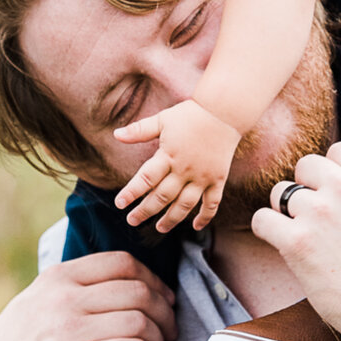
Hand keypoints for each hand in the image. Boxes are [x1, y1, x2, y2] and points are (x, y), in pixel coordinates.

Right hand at [0, 250, 176, 340]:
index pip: (122, 263)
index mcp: (57, 278)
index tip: (164, 301)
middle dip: (165, 312)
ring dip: (158, 337)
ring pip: (137, 320)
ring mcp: (63, 331)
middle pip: (137, 291)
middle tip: (169, 333)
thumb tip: (117, 282)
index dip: (154, 281)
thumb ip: (68, 290)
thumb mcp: (35, 303)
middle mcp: (61, 298)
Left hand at [115, 98, 241, 232]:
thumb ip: (140, 130)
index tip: (119, 204)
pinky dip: (205, 216)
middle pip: (162, 196)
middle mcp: (185, 170)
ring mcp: (203, 177)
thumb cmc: (190, 114)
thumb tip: (116, 134)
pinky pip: (212, 203)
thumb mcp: (162, 119)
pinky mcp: (218, 180)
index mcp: (168, 156)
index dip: (131, 193)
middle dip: (145, 211)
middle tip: (132, 221)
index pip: (145, 179)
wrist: (225, 112)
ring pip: (185, 205)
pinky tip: (197, 227)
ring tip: (159, 228)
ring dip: (171, 219)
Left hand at [245, 144, 340, 340]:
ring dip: (288, 213)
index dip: (334, 175)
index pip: (336, 151)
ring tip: (309, 237)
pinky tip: (286, 246)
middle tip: (322, 221)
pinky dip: (268, 231)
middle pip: (304, 167)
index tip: (340, 200)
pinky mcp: (296, 242)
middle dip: (308, 190)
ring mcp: (318, 213)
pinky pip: (262, 220)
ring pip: (280, 193)